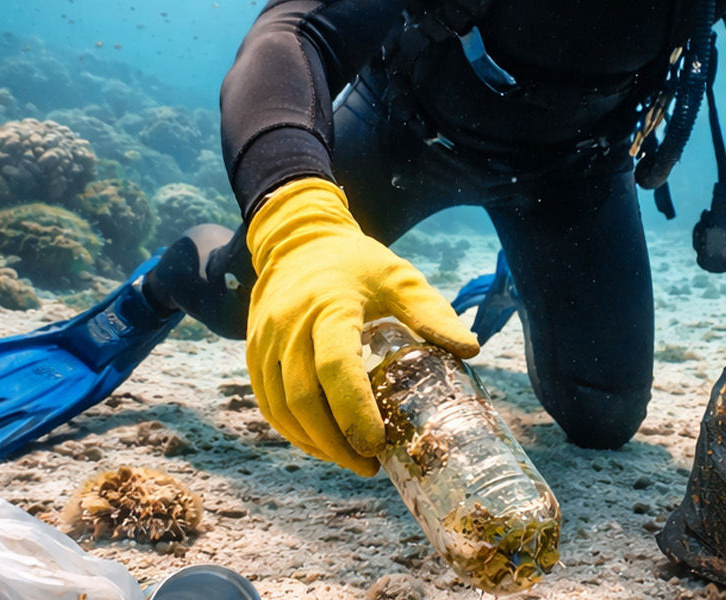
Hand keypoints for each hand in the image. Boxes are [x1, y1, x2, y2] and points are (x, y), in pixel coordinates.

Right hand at [245, 177, 479, 475]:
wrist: (297, 240)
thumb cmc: (356, 264)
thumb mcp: (399, 278)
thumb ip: (432, 312)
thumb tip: (471, 350)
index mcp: (329, 307)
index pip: (336, 367)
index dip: (354, 411)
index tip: (377, 443)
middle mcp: (289, 327)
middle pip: (303, 398)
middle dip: (335, 441)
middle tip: (368, 464)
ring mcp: (265, 341)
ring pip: (281, 408)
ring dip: (314, 443)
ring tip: (350, 460)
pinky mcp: (254, 353)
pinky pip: (268, 403)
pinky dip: (293, 431)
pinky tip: (321, 443)